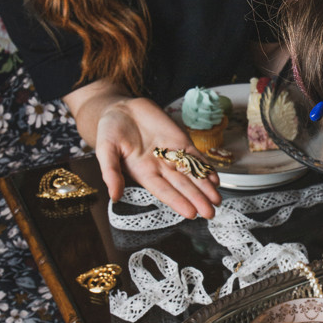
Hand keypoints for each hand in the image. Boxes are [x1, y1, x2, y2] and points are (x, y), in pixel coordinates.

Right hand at [64, 81, 220, 218]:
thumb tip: (114, 196)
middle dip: (197, 199)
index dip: (177, 201)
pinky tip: (215, 179)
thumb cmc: (110, 130)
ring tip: (217, 199)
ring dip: (205, 187)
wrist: (121, 109)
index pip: (163, 191)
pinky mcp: (180, 142)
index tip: (191, 213)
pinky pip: (194, 157)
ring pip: (192, 174)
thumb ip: (111, 172)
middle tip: (211, 212)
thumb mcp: (105, 150)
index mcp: (143, 173)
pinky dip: (205, 167)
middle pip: (182, 186)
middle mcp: (160, 168)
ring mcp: (171, 155)